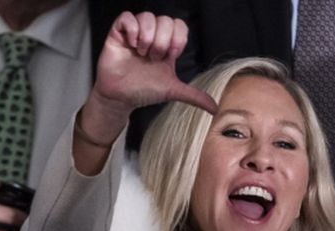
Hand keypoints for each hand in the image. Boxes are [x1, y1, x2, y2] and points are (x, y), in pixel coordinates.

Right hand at [81, 11, 217, 143]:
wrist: (121, 97)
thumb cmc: (143, 90)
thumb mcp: (173, 90)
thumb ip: (194, 96)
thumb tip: (215, 108)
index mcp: (166, 45)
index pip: (179, 25)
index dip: (178, 38)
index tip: (171, 56)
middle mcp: (152, 36)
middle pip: (165, 20)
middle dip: (162, 41)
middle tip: (154, 58)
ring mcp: (135, 33)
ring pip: (148, 17)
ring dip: (147, 36)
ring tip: (142, 53)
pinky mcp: (118, 33)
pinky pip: (127, 17)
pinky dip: (132, 29)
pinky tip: (131, 44)